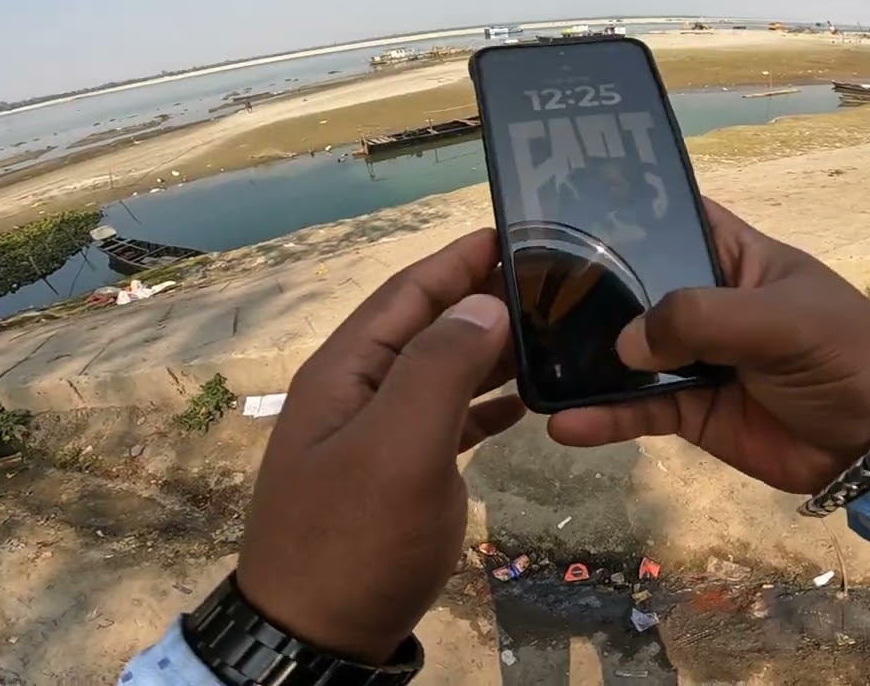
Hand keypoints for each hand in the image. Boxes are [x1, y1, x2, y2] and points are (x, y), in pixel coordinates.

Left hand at [235, 229, 523, 663]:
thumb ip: (439, 370)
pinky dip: (485, 405)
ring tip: (553, 332)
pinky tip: (526, 402)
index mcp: (347, 369)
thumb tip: (483, 305)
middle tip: (554, 283)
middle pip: (427, 325)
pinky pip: (446, 420)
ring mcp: (377, 434)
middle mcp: (359, 390)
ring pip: (440, 371)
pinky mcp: (397, 475)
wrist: (315, 637)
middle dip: (484, 298)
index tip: (518, 232)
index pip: (408, 291)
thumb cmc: (353, 540)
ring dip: (490, 350)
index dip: (460, 258)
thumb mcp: (397, 449)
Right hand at [549, 198, 869, 493]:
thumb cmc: (844, 353)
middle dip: (580, 292)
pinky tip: (563, 424)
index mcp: (730, 255)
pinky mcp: (689, 412)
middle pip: (630, 288)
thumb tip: (626, 343)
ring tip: (525, 363)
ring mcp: (691, 358)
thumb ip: (702, 319)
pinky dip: (601, 419)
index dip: (618, 213)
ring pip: (623, 354)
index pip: (666, 219)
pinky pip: (636, 411)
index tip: (553, 210)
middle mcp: (701, 300)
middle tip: (515, 294)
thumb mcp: (780, 320)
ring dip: (580, 360)